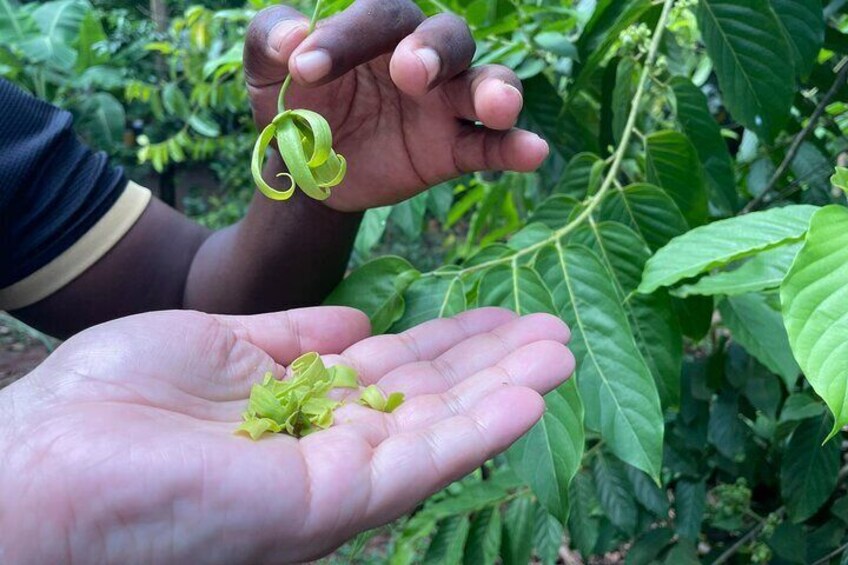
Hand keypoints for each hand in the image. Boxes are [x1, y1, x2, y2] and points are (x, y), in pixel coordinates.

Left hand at [0, 307, 572, 562]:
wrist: (46, 462)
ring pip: (442, 428)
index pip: (397, 370)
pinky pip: (424, 462)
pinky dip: (483, 428)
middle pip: (431, 398)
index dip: (451, 341)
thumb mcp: (219, 343)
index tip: (498, 311)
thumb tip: (358, 320)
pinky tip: (533, 394)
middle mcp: (329, 445)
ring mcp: (336, 476)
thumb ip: (295, 336)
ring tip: (562, 350)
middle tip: (555, 328)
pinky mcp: (334, 500)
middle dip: (494, 362)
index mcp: (302, 407)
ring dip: (507, 389)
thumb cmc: (117, 399)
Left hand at [244, 0, 549, 211]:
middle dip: (435, 51)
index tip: (303, 69)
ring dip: (496, 91)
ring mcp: (443, 105)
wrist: (308, 171)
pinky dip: (515, 148)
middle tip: (410, 74)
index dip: (345, 36)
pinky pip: (491, 146)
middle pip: (448, 36)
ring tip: (498, 106)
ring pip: (485, 83)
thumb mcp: (267, 73)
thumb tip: (294, 39)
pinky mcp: (453, 149)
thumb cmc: (295, 106)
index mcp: (376, 30)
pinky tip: (533, 152)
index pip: (377, 15)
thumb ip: (270, 42)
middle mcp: (420, 57)